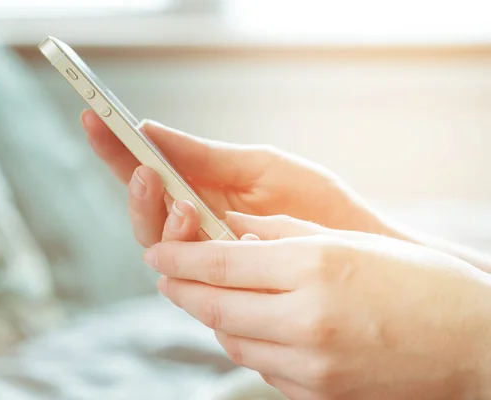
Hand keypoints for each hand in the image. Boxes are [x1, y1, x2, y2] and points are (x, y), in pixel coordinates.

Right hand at [81, 111, 391, 246]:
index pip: (147, 170)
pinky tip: (211, 234)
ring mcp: (208, 258)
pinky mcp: (223, 287)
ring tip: (185, 206)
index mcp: (202, 191)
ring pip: (159, 246)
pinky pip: (190, 276)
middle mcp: (197, 227)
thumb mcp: (262, 167)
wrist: (363, 251)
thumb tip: (150, 130)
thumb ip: (205, 155)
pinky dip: (192, 253)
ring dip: (162, 224)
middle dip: (139, 195)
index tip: (93, 118)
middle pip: (144, 214)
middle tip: (146, 174)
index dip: (116, 148)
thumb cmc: (319, 206)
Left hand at [142, 213, 490, 398]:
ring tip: (203, 296)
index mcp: (314, 270)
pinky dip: (244, 344)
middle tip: (165, 274)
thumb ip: (285, 234)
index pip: (222, 263)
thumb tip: (235, 229)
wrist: (474, 346)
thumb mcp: (351, 241)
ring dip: (210, 316)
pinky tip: (247, 327)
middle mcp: (306, 320)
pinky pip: (261, 367)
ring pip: (231, 340)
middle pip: (215, 306)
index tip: (156, 254)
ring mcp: (311, 365)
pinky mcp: (317, 394)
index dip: (180, 257)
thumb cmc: (420, 282)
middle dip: (181, 288)